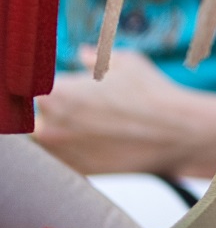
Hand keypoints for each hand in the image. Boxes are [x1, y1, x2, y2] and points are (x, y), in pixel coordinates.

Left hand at [34, 48, 190, 175]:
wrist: (177, 134)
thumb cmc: (150, 93)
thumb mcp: (122, 62)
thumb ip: (93, 56)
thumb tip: (81, 54)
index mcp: (54, 92)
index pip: (26, 84)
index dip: (34, 79)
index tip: (46, 77)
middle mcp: (50, 126)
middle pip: (26, 117)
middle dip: (40, 108)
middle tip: (65, 101)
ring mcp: (61, 153)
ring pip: (39, 141)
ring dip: (50, 130)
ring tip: (82, 120)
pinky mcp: (77, 172)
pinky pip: (58, 160)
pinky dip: (65, 150)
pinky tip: (87, 139)